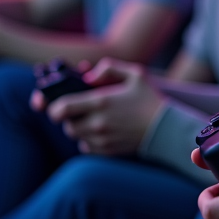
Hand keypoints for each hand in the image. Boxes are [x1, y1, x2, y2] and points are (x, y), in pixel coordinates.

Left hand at [39, 58, 163, 155]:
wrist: (166, 128)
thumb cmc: (150, 99)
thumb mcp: (136, 74)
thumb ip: (109, 68)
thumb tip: (88, 76)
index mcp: (100, 102)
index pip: (60, 109)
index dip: (52, 108)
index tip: (57, 106)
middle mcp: (97, 123)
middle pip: (66, 125)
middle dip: (68, 118)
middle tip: (79, 111)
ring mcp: (101, 139)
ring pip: (75, 136)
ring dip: (79, 128)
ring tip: (93, 120)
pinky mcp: (107, 151)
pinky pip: (86, 147)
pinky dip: (89, 140)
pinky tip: (102, 132)